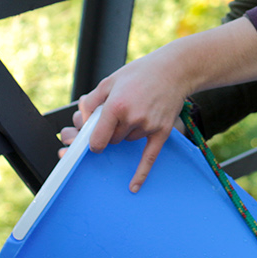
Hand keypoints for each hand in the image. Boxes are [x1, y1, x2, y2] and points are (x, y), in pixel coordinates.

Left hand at [58, 19, 256, 184]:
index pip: (97, 138)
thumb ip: (92, 101)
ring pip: (128, 140)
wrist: (175, 70)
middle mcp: (132, 118)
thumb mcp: (110, 80)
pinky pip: (149, 157)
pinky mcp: (161, 131)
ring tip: (137, 108)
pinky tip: (133, 187)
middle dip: (111, 131)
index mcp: (116, 105)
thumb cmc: (141, 73)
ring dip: (128, 131)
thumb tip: (81, 119)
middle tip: (120, 113)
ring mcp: (148, 126)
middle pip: (112, 140)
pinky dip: (140, 174)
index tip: (92, 142)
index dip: (92, 142)